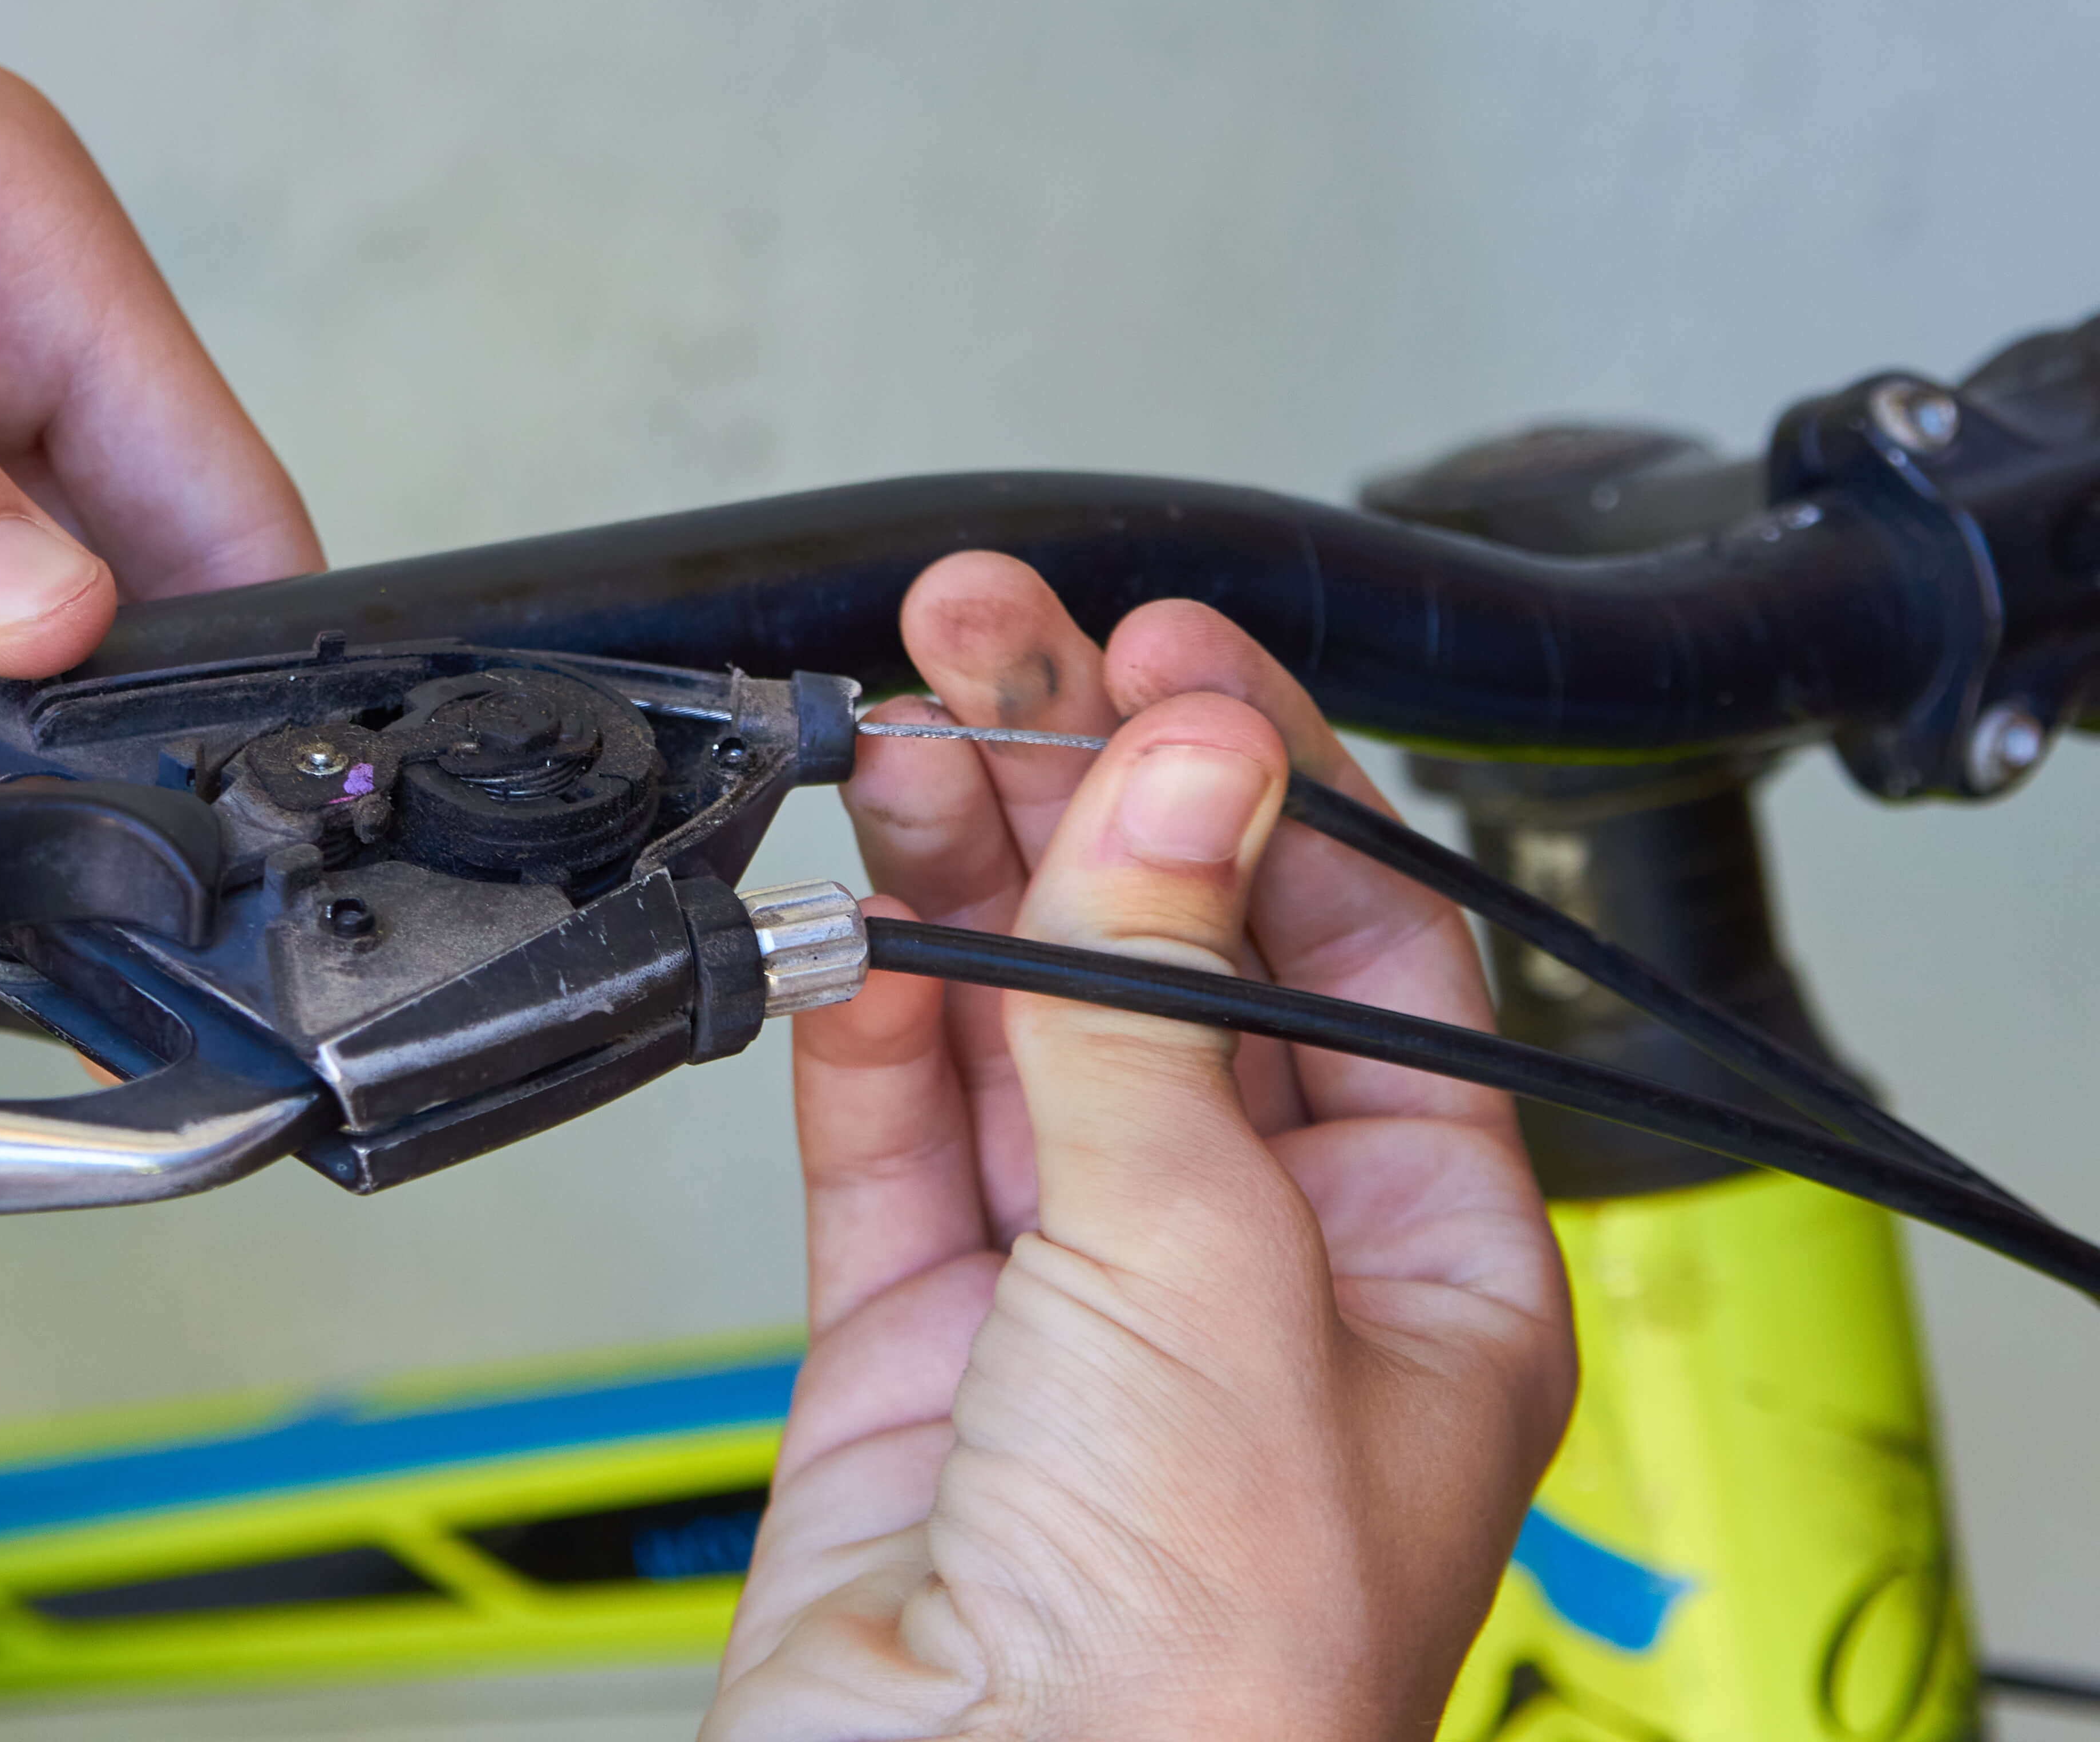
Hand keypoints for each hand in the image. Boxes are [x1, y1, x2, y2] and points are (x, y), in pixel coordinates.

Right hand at [707, 557, 1575, 1740]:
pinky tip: (853, 899)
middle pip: (1166, 960)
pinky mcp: (914, 1345)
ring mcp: (1073, 1301)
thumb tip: (1183, 768)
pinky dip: (865, 1014)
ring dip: (961, 873)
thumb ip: (1158, 1002)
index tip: (1162, 652)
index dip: (1260, 784)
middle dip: (1081, 786)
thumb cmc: (1199, 1659)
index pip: (1358, 947)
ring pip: (1016, 1025)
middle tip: (989, 633)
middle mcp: (1253, 1267)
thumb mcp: (1209, 1266)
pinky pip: (894, 1136)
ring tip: (901, 722)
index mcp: (1419, 1258)